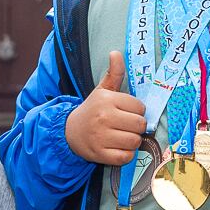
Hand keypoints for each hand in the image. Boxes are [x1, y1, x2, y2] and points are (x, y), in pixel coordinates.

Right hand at [63, 52, 147, 166]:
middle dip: (136, 127)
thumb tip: (116, 52)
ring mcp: (101, 137)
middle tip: (126, 126)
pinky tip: (118, 148)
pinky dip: (125, 155)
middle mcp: (104, 117)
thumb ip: (114, 73)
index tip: (126, 113)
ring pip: (134, 141)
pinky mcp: (100, 154)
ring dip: (132, 141)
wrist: (69, 132)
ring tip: (121, 137)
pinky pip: (125, 157)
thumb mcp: (102, 90)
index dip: (136, 111)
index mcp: (107, 100)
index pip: (139, 107)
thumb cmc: (92, 110)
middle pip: (140, 125)